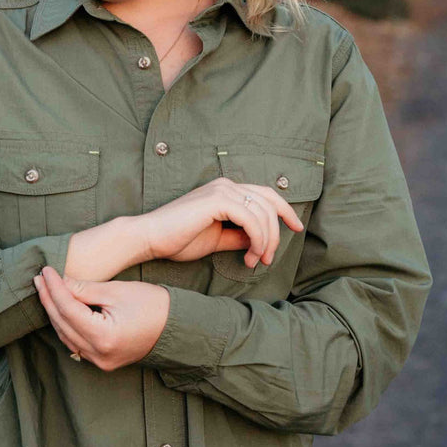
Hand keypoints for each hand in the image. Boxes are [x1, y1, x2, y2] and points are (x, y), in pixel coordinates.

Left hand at [33, 268, 170, 370]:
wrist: (176, 328)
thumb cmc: (152, 305)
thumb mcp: (117, 291)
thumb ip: (85, 289)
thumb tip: (59, 281)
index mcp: (104, 336)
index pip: (68, 309)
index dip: (54, 288)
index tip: (46, 270)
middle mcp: (98, 354)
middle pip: (63, 324)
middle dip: (49, 299)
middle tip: (39, 277)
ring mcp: (99, 361)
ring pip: (66, 335)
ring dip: (54, 312)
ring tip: (45, 289)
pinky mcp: (102, 361)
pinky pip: (75, 343)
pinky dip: (66, 324)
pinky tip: (59, 308)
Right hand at [138, 178, 303, 269]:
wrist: (149, 238)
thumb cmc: (177, 240)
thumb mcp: (217, 239)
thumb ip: (239, 237)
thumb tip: (259, 242)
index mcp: (225, 190)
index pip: (265, 194)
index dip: (285, 209)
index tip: (297, 228)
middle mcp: (226, 185)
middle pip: (269, 202)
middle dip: (277, 232)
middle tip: (269, 259)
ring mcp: (222, 190)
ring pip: (262, 213)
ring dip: (266, 241)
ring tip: (256, 261)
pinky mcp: (217, 200)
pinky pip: (251, 220)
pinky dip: (257, 239)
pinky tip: (249, 255)